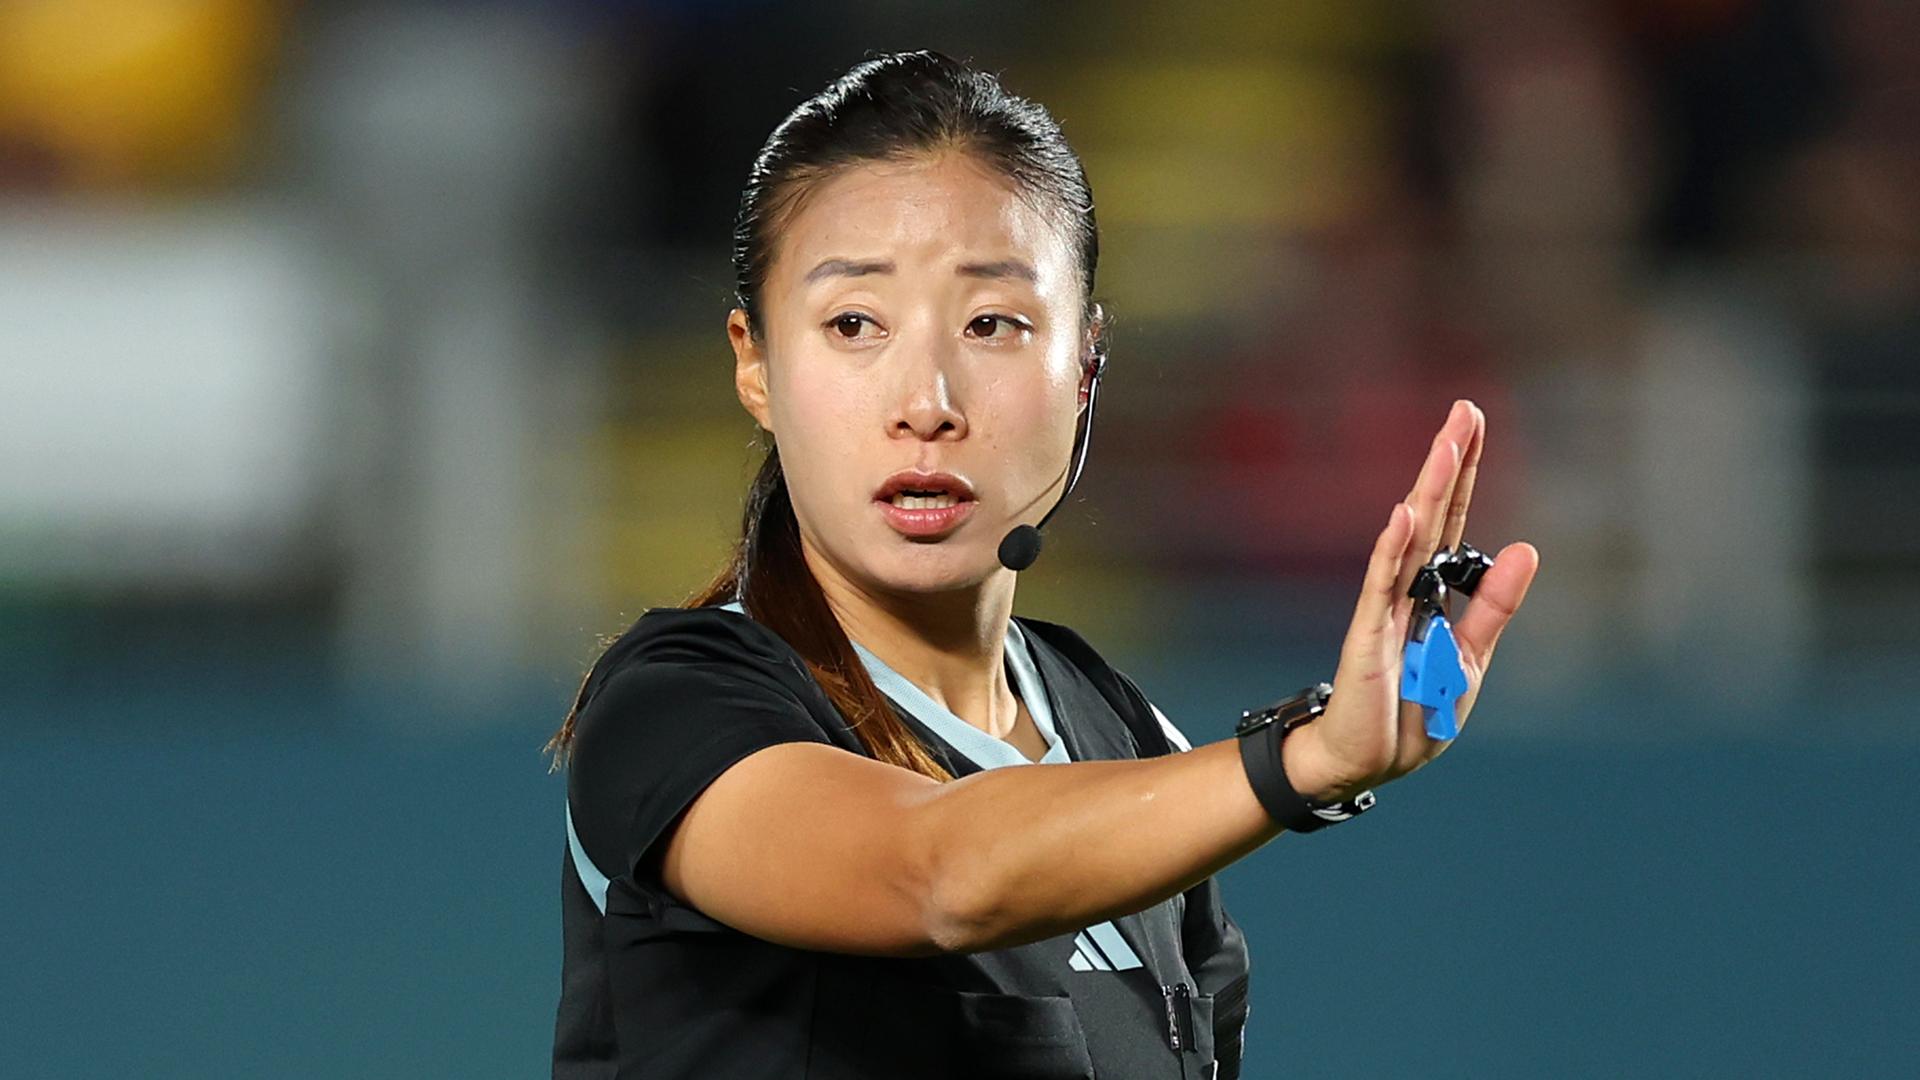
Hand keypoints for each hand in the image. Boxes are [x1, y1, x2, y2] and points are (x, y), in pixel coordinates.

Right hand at [1282, 399, 1540, 800]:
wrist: (1367, 761)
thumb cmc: (1413, 712)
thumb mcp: (1471, 656)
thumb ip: (1495, 604)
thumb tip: (1526, 546)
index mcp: (1434, 593)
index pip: (1452, 521)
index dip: (1464, 473)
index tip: (1473, 423)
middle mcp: (1407, 589)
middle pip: (1433, 515)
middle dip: (1448, 462)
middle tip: (1464, 409)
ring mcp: (1384, 609)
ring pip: (1410, 539)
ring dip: (1428, 491)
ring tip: (1446, 446)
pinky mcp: (1367, 638)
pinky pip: (1380, 587)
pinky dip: (1392, 550)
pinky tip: (1402, 514)